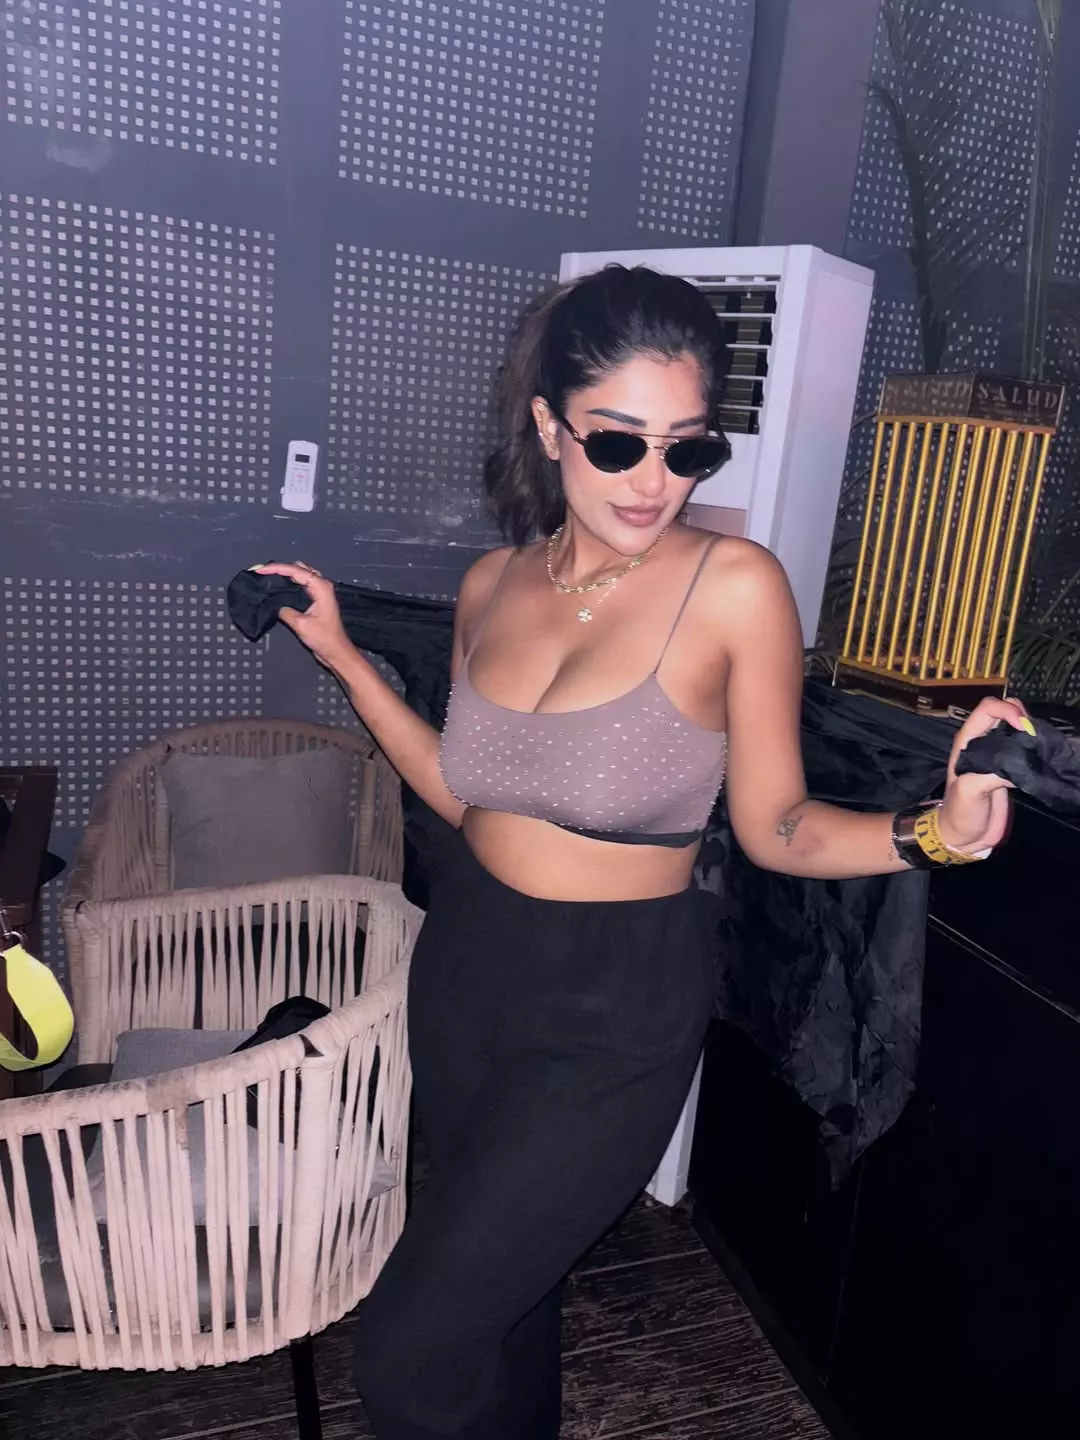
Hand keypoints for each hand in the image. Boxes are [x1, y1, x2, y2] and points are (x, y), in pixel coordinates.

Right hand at [252, 562, 355, 672]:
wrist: (336, 651)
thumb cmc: (324, 638)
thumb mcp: (301, 625)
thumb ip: (286, 611)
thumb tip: (275, 604)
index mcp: (320, 587)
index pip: (295, 571)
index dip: (275, 568)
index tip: (260, 570)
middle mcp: (321, 585)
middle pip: (298, 568)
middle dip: (279, 568)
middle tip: (261, 571)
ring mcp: (319, 592)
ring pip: (299, 574)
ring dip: (283, 573)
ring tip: (266, 575)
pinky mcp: (316, 599)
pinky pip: (300, 584)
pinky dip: (288, 582)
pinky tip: (277, 585)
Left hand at [939, 695, 1031, 853]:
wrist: (964, 835)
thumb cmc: (959, 812)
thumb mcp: (968, 791)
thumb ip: (990, 775)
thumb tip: (1018, 769)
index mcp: (968, 741)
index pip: (988, 709)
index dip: (1007, 710)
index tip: (1023, 727)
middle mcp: (983, 742)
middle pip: (1005, 711)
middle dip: (1022, 716)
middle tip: (1034, 736)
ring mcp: (997, 754)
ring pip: (1017, 728)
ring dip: (1031, 731)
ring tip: (1040, 745)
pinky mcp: (1010, 768)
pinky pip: (1024, 747)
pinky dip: (1035, 746)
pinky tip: (1040, 757)